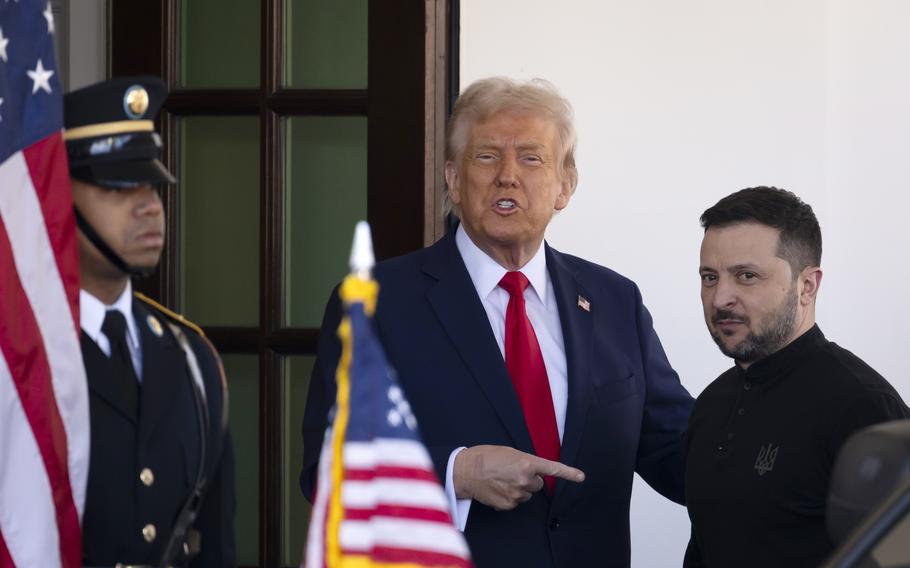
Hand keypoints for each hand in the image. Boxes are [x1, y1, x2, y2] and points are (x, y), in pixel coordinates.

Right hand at [453, 445, 584, 510]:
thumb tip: (531, 472)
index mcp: (527, 463)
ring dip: (519, 489)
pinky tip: (497, 489)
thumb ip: (524, 462)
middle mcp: (525, 479)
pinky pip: (515, 502)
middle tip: (513, 473)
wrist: (465, 471)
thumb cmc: (485, 457)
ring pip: (526, 494)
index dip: (569, 473)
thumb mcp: (508, 452)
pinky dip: (508, 497)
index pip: (553, 469)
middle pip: (538, 484)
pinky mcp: (508, 504)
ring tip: (501, 480)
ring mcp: (517, 493)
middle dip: (529, 480)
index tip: (581, 477)